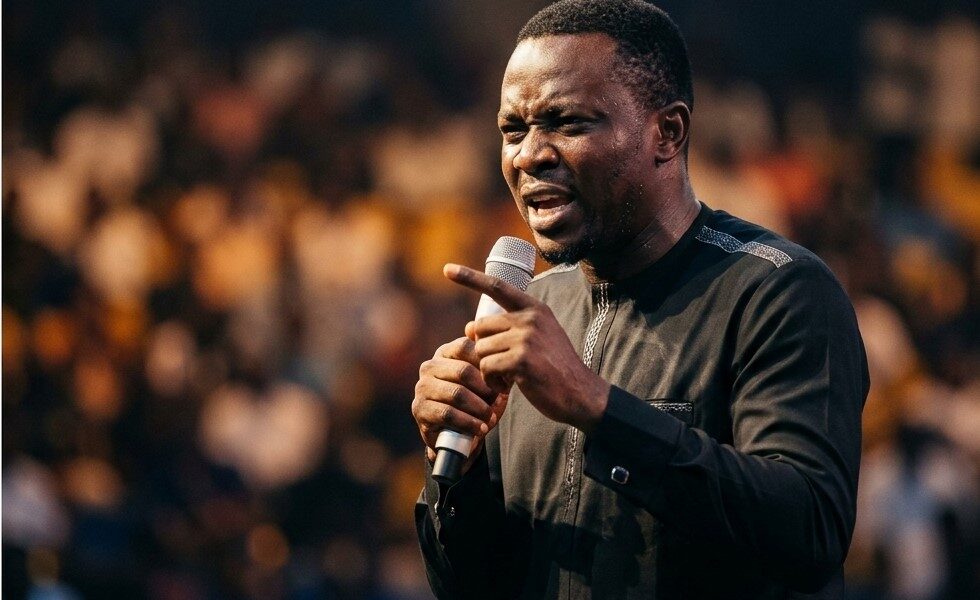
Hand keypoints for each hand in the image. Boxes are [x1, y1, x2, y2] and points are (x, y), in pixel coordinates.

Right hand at [412, 336, 509, 469]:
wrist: (456, 433)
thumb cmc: (476, 401)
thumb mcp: (488, 384)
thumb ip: (496, 371)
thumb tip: (507, 368)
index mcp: (446, 352)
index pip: (465, 346)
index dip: (486, 362)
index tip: (502, 379)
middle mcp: (430, 366)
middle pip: (462, 371)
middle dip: (485, 388)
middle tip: (499, 400)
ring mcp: (422, 387)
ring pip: (456, 394)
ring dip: (479, 408)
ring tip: (491, 417)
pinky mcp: (419, 409)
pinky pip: (447, 414)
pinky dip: (468, 423)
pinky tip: (480, 429)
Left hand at [444, 263, 609, 432]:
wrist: (580, 394)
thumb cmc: (554, 369)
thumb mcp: (538, 338)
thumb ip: (508, 328)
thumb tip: (469, 326)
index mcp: (534, 308)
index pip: (497, 286)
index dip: (470, 278)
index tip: (447, 269)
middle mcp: (530, 318)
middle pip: (480, 327)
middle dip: (483, 349)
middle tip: (501, 365)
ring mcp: (526, 338)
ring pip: (481, 350)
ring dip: (488, 369)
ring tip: (509, 377)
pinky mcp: (521, 360)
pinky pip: (487, 367)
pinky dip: (492, 382)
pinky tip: (509, 386)